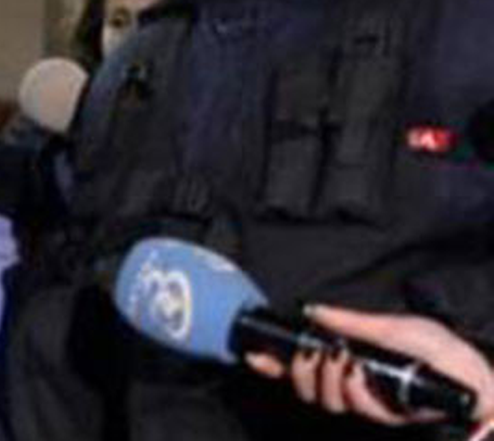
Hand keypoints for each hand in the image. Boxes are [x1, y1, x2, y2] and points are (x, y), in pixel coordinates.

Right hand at [246, 305, 493, 431]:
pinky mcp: (387, 416)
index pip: (306, 367)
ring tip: (341, 358)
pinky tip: (359, 371)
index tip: (255, 354)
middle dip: (300, 370)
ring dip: (327, 377)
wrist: (477, 379)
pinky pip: (356, 406)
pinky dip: (352, 386)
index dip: (277, 364)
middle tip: (312, 351)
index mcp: (353, 361)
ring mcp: (370, 401)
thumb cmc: (443, 351)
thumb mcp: (393, 326)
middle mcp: (356, 383)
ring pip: (326, 400)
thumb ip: (351, 321)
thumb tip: (314, 311)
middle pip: (307, 390)